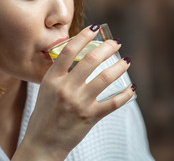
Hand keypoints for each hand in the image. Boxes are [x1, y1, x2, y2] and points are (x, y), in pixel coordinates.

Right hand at [13, 25, 134, 160]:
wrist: (42, 143)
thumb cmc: (44, 115)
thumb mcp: (46, 90)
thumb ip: (60, 74)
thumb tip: (78, 58)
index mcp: (52, 79)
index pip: (69, 50)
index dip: (83, 36)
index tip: (94, 29)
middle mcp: (66, 88)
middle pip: (91, 60)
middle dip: (107, 47)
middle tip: (115, 43)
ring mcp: (79, 102)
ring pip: (105, 77)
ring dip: (119, 66)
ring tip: (126, 61)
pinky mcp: (90, 117)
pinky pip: (113, 102)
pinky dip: (125, 94)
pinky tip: (131, 88)